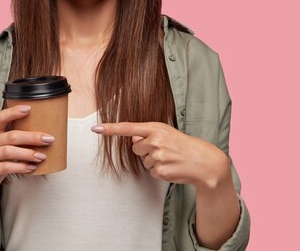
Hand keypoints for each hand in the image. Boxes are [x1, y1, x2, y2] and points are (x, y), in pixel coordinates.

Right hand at [0, 105, 55, 200]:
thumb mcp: (3, 148)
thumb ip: (16, 141)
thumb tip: (43, 136)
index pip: (1, 118)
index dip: (14, 112)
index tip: (29, 108)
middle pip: (11, 136)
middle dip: (32, 137)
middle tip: (48, 139)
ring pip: (8, 151)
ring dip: (28, 153)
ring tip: (41, 156)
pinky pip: (5, 167)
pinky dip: (20, 167)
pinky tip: (31, 167)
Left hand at [92, 122, 229, 188]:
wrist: (204, 162)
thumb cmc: (184, 145)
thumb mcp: (167, 133)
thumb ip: (148, 134)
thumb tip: (133, 141)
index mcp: (156, 128)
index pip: (129, 128)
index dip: (110, 129)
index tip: (95, 128)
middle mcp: (156, 141)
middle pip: (135, 148)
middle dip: (146, 150)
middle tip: (165, 150)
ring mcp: (158, 157)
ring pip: (143, 161)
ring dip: (154, 161)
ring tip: (171, 158)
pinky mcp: (161, 171)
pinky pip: (151, 172)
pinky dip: (160, 171)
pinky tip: (172, 167)